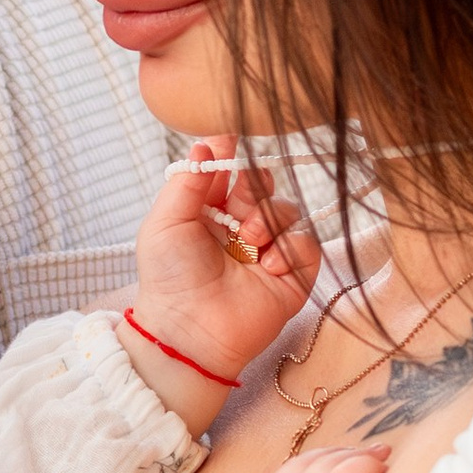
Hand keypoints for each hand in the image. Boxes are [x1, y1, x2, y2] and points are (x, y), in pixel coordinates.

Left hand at [123, 140, 323, 416]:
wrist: (188, 332)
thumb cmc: (168, 278)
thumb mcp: (165, 222)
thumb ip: (187, 181)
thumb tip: (206, 144)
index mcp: (207, 210)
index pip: (229, 170)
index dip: (232, 155)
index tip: (232, 140)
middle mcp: (239, 227)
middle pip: (263, 184)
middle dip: (255, 185)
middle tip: (241, 201)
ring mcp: (267, 251)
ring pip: (287, 211)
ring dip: (270, 218)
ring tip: (250, 241)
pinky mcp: (290, 277)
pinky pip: (306, 246)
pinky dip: (291, 249)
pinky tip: (268, 265)